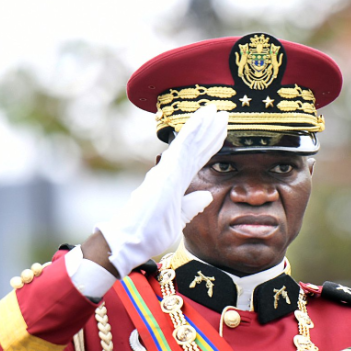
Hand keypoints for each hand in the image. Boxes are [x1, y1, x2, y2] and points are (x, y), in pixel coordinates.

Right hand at [96, 104, 228, 276]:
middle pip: (193, 149)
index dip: (207, 147)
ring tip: (217, 109)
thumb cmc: (147, 234)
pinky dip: (194, 130)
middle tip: (221, 114)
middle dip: (208, 132)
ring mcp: (167, 171)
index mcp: (172, 185)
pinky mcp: (166, 172)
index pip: (194, 162)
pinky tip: (204, 116)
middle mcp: (168, 174)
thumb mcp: (178, 221)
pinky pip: (184, 146)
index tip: (218, 134)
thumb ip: (191, 207)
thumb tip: (207, 195)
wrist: (129, 241)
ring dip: (204, 125)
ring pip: (190, 143)